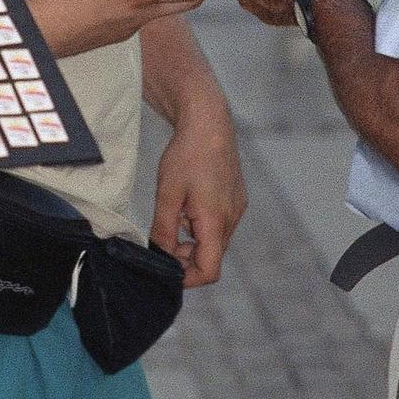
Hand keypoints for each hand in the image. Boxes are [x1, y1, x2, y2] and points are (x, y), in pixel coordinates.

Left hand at [151, 95, 245, 287]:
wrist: (209, 120)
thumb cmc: (187, 154)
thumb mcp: (167, 194)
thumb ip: (164, 230)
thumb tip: (160, 256)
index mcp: (216, 221)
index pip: (209, 270)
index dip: (188, 278)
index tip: (167, 268)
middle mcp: (232, 218)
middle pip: (212, 256)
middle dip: (187, 257)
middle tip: (164, 239)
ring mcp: (237, 207)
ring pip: (216, 239)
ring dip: (194, 239)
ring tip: (176, 215)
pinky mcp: (237, 197)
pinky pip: (221, 223)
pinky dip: (203, 224)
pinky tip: (189, 203)